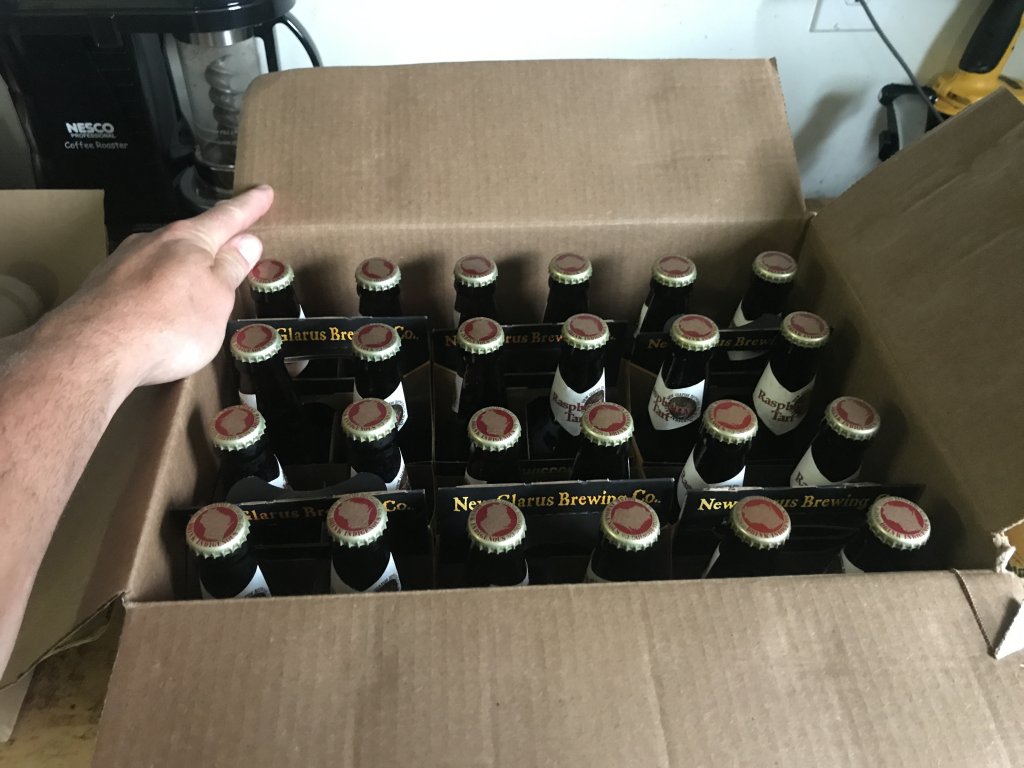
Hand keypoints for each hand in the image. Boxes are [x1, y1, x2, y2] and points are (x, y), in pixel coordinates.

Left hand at [56, 185, 274, 389]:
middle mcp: (153, 242)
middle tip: (232, 249)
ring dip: (181, 271)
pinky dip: (156, 292)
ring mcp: (122, 262)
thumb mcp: (217, 299)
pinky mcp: (101, 288)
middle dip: (212, 244)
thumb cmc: (168, 324)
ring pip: (162, 260)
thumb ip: (230, 269)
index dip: (248, 207)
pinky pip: (139, 283)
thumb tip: (247, 241)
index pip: (227, 217)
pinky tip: (157, 312)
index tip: (263, 192)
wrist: (95, 349)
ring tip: (194, 293)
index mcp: (188, 240)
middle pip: (191, 238)